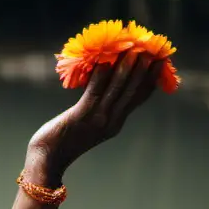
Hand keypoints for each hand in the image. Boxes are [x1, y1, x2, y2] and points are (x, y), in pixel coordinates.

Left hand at [27, 49, 163, 179]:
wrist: (47, 159)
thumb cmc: (64, 140)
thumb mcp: (90, 126)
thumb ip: (101, 110)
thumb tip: (106, 84)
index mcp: (116, 123)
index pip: (139, 98)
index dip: (152, 79)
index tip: (160, 61)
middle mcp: (112, 120)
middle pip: (134, 90)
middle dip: (145, 69)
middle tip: (153, 49)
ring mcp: (98, 117)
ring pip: (119, 88)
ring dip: (128, 67)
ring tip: (135, 49)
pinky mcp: (82, 114)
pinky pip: (95, 89)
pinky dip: (101, 73)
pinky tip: (104, 59)